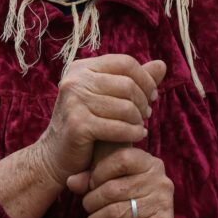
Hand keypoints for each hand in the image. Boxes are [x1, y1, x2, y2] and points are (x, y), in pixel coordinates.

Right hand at [34, 55, 165, 186]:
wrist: (55, 155)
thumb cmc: (85, 123)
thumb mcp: (107, 97)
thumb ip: (133, 80)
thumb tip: (162, 64)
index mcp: (81, 68)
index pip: (125, 63)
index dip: (145, 79)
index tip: (152, 95)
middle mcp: (74, 80)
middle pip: (127, 84)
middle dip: (143, 101)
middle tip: (146, 115)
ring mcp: (74, 101)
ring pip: (125, 107)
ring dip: (138, 119)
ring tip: (140, 126)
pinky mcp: (78, 125)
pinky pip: (118, 128)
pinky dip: (133, 133)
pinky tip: (138, 136)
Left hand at [66, 146, 177, 217]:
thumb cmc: (132, 207)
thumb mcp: (114, 188)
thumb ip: (92, 180)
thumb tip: (71, 181)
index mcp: (150, 164)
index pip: (122, 158)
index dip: (100, 172)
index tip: (91, 184)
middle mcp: (160, 181)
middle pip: (114, 189)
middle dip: (92, 201)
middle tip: (87, 208)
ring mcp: (163, 204)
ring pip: (116, 212)